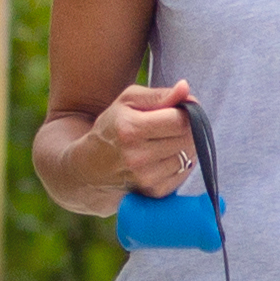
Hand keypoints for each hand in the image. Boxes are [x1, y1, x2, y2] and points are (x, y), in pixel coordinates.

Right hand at [95, 81, 201, 201]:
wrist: (90, 167)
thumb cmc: (113, 127)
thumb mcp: (127, 101)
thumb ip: (159, 95)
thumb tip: (185, 88)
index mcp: (129, 129)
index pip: (180, 121)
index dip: (187, 113)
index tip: (180, 110)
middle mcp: (137, 156)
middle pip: (187, 139)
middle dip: (188, 129)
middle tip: (174, 125)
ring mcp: (146, 178)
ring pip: (189, 156)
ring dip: (185, 147)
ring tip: (166, 141)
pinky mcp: (154, 192)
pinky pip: (184, 173)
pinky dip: (181, 163)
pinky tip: (165, 157)